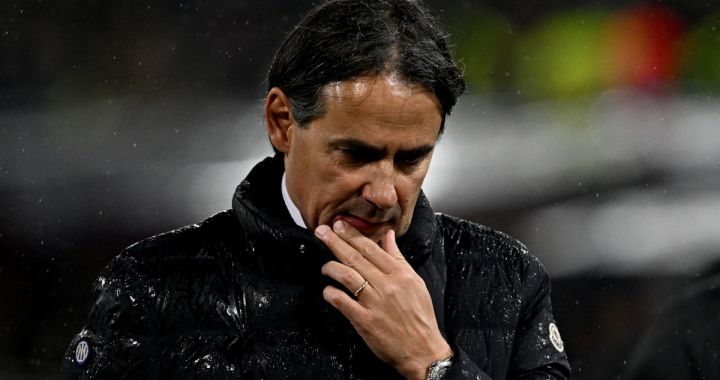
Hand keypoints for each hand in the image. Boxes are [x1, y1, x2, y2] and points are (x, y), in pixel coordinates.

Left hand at [315, 220, 451, 379]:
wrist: (422, 350)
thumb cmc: (420, 316)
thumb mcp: (415, 282)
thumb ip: (398, 258)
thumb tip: (388, 236)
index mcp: (399, 274)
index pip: (371, 248)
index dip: (352, 235)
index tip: (339, 224)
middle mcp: (386, 285)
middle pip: (356, 258)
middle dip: (336, 242)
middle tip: (321, 231)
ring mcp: (374, 303)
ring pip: (347, 276)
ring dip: (331, 267)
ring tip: (324, 265)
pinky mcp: (365, 321)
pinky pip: (342, 302)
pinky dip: (332, 293)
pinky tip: (328, 290)